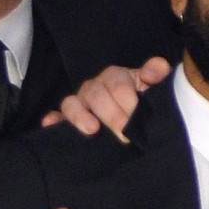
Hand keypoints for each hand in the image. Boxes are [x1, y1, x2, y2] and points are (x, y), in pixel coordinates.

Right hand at [50, 57, 172, 139]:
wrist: (138, 117)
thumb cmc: (146, 100)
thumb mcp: (156, 86)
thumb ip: (157, 73)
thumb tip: (152, 72)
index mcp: (116, 76)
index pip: (118, 85)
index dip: (127, 102)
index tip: (136, 118)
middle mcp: (95, 86)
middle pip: (96, 95)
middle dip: (111, 115)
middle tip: (124, 135)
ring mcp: (81, 102)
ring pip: (72, 103)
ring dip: (80, 116)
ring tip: (92, 130)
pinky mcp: (70, 117)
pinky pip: (57, 116)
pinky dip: (54, 120)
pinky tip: (51, 125)